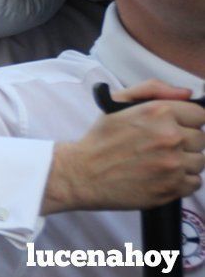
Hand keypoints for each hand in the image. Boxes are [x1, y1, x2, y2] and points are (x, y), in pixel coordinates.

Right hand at [44, 80, 204, 213]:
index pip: (199, 115)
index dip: (186, 121)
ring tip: (159, 162)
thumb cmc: (101, 139)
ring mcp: (173, 164)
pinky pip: (195, 182)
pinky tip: (161, 176)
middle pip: (201, 139)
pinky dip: (181, 181)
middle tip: (160, 147)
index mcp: (158, 112)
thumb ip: (153, 89)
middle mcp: (169, 136)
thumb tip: (187, 93)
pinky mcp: (172, 187)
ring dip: (184, 162)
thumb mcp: (117, 102)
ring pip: (199, 161)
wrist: (83, 174)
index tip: (174, 128)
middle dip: (184, 142)